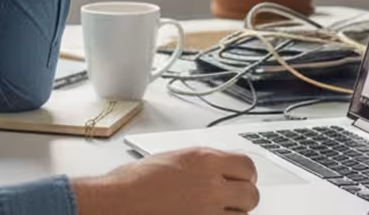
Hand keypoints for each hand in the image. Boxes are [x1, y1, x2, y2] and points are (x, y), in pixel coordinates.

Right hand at [72, 148, 259, 213]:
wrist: (117, 202)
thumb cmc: (133, 182)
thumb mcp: (171, 159)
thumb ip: (200, 164)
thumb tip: (217, 169)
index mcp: (204, 160)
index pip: (248, 166)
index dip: (246, 175)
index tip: (242, 180)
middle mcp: (210, 185)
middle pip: (251, 194)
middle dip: (243, 198)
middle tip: (232, 200)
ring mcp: (207, 211)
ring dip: (233, 214)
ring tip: (215, 212)